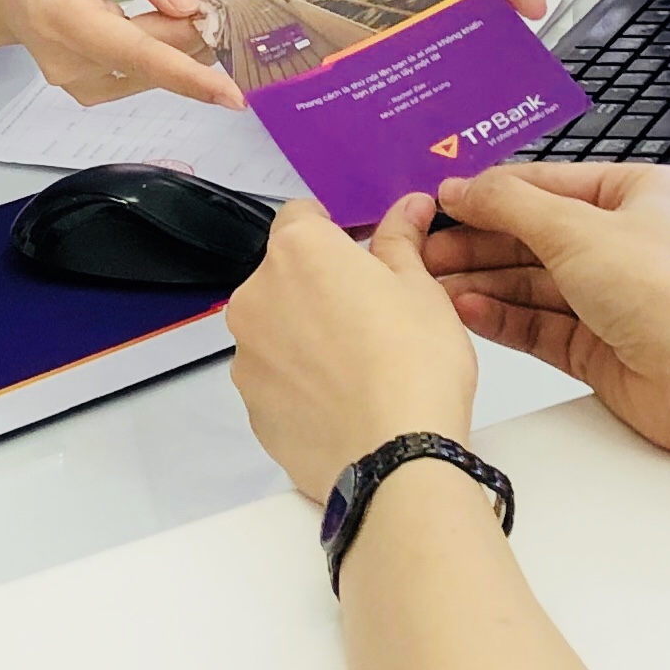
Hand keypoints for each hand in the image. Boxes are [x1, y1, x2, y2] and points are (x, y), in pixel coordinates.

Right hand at [0, 0, 243, 111]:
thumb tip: (188, 3)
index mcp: (62, 16)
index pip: (134, 53)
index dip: (187, 74)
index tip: (232, 95)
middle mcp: (67, 62)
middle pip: (154, 56)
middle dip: (194, 29)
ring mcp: (75, 83)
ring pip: (153, 69)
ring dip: (179, 39)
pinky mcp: (88, 90)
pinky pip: (142, 74)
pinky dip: (163, 51)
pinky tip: (158, 21)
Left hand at [229, 196, 478, 499]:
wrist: (394, 458)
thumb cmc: (413, 370)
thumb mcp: (421, 289)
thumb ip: (402, 241)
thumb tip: (408, 211)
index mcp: (299, 252)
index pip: (301, 215)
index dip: (333, 231)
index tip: (357, 250)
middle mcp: (258, 296)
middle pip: (284, 274)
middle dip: (320, 286)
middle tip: (371, 314)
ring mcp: (247, 354)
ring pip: (276, 328)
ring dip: (305, 334)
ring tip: (359, 363)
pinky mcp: (251, 404)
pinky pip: (274, 378)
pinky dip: (299, 381)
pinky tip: (342, 397)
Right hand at [421, 162, 669, 455]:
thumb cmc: (669, 292)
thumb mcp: (575, 227)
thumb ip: (509, 205)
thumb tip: (464, 188)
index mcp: (639, 195)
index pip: (550, 184)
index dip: (494, 192)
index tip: (445, 199)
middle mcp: (627, 244)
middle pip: (536, 235)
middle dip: (479, 242)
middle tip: (428, 247)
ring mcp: (612, 297)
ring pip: (533, 283)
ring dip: (482, 281)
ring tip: (433, 282)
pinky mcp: (598, 346)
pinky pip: (538, 324)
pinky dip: (502, 317)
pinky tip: (466, 309)